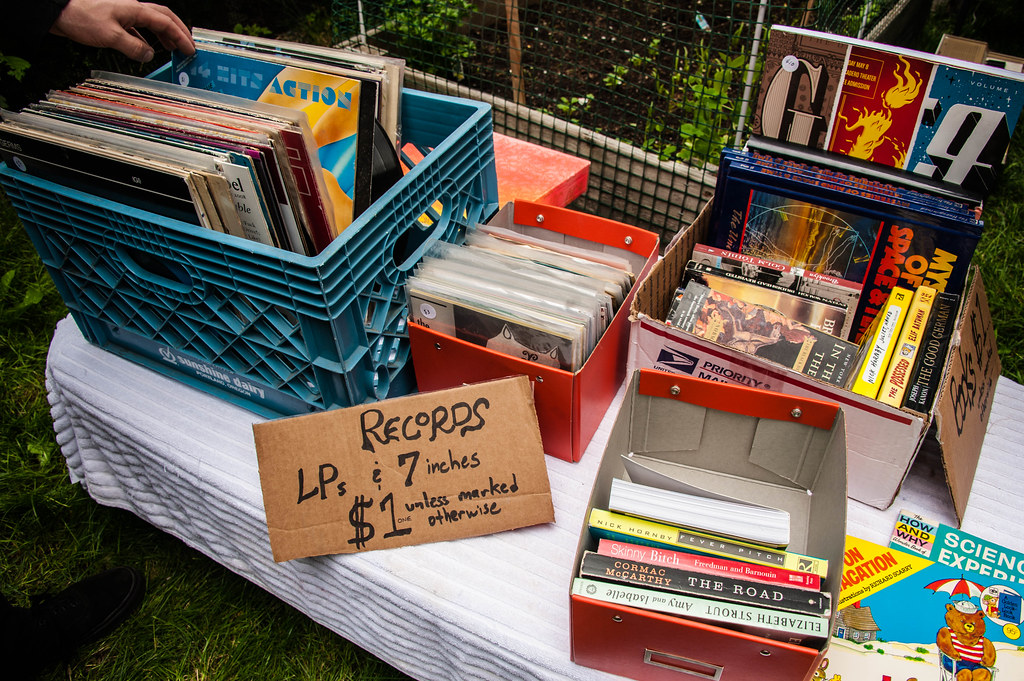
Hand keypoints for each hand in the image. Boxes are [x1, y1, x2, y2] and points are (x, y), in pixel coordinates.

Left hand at [49, 0, 195, 61]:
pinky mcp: (116, 20)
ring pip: (152, 22)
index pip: (166, 22)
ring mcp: (124, 14)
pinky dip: (148, 38)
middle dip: (178, 32)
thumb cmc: (82, 18)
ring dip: (165, 34)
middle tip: (188, 46)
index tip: (190, 50)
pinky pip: (139, 28)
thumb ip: (134, 47)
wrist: (60, 12)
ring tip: (173, 48)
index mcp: (135, 10)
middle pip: (163, 17)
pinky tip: (148, 48)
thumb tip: (150, 55)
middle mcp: (132, 9)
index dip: (181, 37)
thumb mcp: (111, 37)